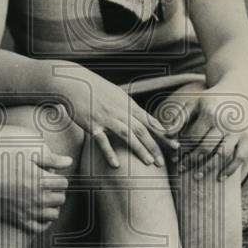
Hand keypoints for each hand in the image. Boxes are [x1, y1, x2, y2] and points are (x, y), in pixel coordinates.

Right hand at [0, 149, 72, 234]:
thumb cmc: (2, 167)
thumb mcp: (27, 158)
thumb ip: (50, 159)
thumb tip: (68, 161)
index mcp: (42, 181)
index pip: (64, 183)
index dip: (58, 179)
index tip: (51, 178)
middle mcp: (38, 197)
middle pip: (61, 198)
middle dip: (57, 192)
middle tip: (48, 189)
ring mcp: (30, 211)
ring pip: (54, 214)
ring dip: (52, 207)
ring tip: (45, 201)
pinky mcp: (20, 221)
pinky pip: (40, 228)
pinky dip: (43, 223)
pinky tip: (41, 215)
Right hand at [62, 70, 178, 168]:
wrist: (72, 83)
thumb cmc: (94, 88)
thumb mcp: (116, 93)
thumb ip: (129, 106)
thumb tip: (143, 117)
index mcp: (127, 103)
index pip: (149, 121)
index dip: (163, 134)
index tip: (174, 145)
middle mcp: (120, 111)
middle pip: (141, 130)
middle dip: (154, 146)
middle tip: (163, 162)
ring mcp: (106, 118)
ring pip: (127, 135)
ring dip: (140, 149)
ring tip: (150, 163)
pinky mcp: (92, 124)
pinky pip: (102, 141)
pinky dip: (110, 153)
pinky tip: (116, 165)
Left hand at [166, 88, 247, 180]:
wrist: (239, 93)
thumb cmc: (212, 101)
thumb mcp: (196, 104)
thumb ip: (181, 118)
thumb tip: (166, 135)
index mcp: (210, 113)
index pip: (193, 136)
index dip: (183, 149)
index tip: (175, 159)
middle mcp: (226, 123)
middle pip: (206, 147)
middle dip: (192, 160)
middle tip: (182, 170)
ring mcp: (239, 132)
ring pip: (222, 155)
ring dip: (208, 168)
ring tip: (196, 176)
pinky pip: (239, 158)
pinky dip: (230, 170)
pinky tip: (219, 177)